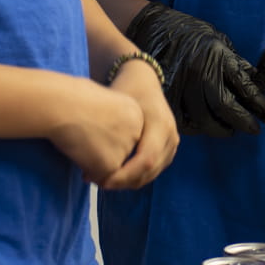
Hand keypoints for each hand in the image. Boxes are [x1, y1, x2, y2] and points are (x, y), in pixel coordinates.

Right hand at [48, 79, 144, 183]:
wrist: (61, 104)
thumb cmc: (73, 100)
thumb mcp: (103, 105)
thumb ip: (112, 123)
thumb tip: (107, 140)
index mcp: (135, 114)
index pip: (126, 137)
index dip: (106, 138)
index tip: (90, 130)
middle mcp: (136, 131)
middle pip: (121, 154)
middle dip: (102, 154)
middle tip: (83, 140)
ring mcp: (126, 148)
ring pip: (111, 167)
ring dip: (94, 163)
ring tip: (79, 143)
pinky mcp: (112, 163)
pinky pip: (101, 177)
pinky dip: (87, 170)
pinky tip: (77, 153)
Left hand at [99, 57, 179, 189]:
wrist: (143, 81)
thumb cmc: (126, 91)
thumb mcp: (117, 108)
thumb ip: (109, 136)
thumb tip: (92, 168)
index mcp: (160, 124)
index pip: (146, 160)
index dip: (125, 175)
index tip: (102, 181)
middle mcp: (170, 135)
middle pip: (150, 171)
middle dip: (124, 182)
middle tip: (99, 182)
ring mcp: (173, 142)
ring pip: (152, 174)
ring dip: (129, 181)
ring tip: (106, 178)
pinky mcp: (170, 147)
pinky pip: (155, 169)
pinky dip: (137, 176)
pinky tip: (118, 173)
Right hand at [128, 1, 264, 136]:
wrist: (154, 26)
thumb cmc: (191, 33)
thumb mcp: (219, 40)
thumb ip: (235, 63)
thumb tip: (256, 84)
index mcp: (217, 54)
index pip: (244, 85)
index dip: (259, 104)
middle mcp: (199, 70)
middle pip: (224, 105)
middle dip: (243, 122)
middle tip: (255, 129)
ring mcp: (180, 83)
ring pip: (203, 118)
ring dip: (220, 129)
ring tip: (230, 131)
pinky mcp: (165, 94)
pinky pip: (182, 120)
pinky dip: (195, 128)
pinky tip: (204, 127)